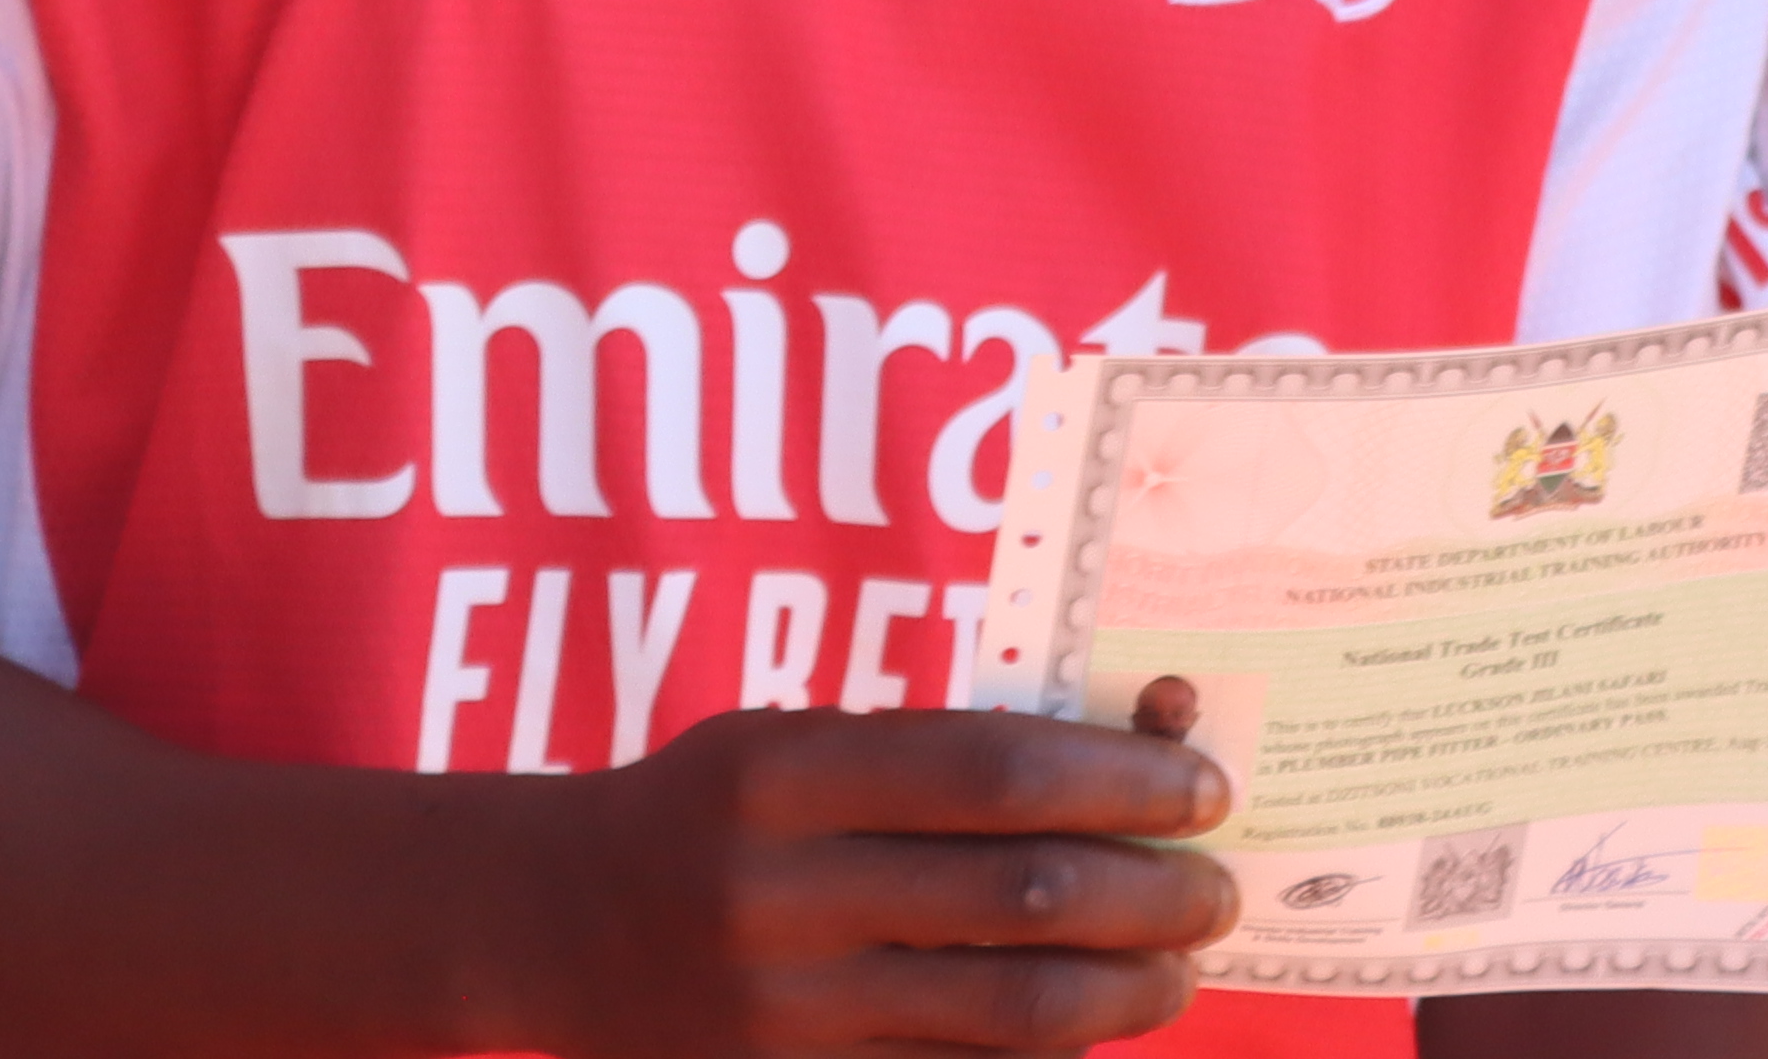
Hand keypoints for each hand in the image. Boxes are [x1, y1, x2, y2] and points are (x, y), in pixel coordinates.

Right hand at [538, 685, 1238, 1053]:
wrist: (551, 925)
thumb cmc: (712, 808)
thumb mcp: (798, 737)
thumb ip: (950, 749)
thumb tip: (1145, 741)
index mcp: (787, 771)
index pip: (1000, 772)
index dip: (1125, 783)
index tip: (1204, 788)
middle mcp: (783, 893)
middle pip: (1025, 894)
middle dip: (1154, 893)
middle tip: (1216, 889)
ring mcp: (784, 1009)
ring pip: (1011, 1008)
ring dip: (1129, 989)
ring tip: (1181, 969)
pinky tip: (1093, 1032)